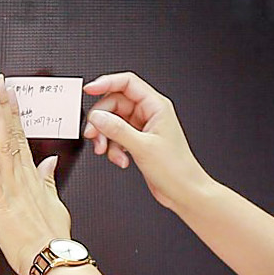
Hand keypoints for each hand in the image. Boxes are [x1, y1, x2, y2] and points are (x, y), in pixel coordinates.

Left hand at [0, 73, 73, 274]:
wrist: (51, 261)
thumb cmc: (52, 238)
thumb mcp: (54, 204)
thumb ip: (49, 180)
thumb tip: (50, 160)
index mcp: (32, 176)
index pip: (23, 136)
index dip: (15, 113)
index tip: (10, 93)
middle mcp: (22, 176)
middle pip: (12, 134)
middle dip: (5, 106)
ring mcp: (10, 187)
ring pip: (1, 146)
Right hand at [81, 71, 210, 213]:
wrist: (184, 191)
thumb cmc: (176, 169)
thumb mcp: (143, 147)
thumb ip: (117, 130)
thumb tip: (98, 117)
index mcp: (156, 106)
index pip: (127, 83)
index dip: (106, 83)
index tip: (89, 90)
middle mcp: (149, 113)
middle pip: (114, 104)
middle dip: (101, 120)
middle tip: (94, 135)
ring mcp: (142, 127)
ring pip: (112, 121)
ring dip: (106, 137)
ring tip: (107, 151)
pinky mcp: (137, 140)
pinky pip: (116, 136)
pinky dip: (113, 148)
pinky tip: (120, 159)